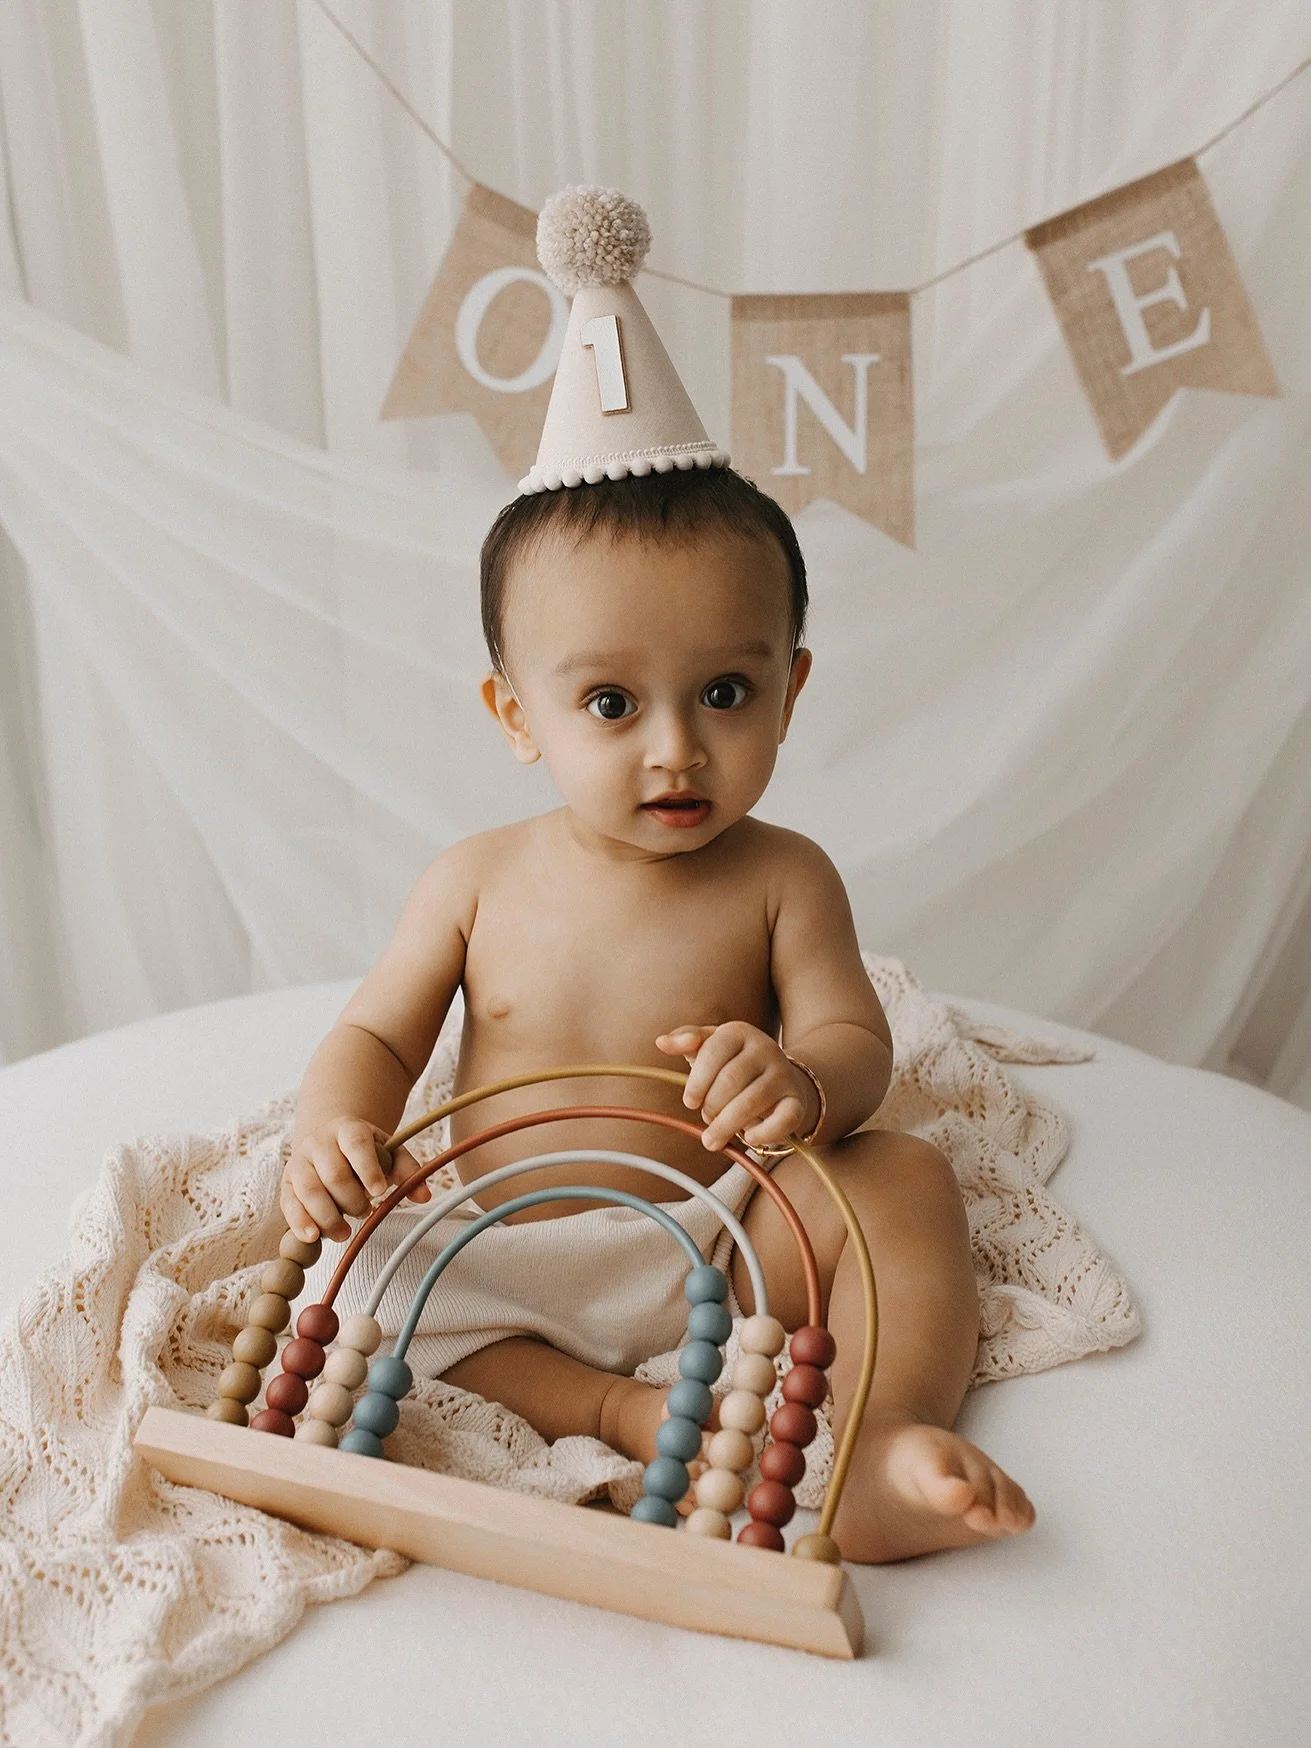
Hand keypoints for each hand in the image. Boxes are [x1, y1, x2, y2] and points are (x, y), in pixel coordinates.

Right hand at [281, 1117, 430, 1242]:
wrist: (329, 1140)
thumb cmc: (365, 1151)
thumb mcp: (388, 1151)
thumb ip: (407, 1170)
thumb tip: (424, 1195)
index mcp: (348, 1128)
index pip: (356, 1144)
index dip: (367, 1168)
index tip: (379, 1192)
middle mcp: (319, 1142)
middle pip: (333, 1174)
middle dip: (351, 1200)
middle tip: (365, 1212)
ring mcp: (299, 1162)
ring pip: (309, 1191)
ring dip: (329, 1217)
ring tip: (345, 1232)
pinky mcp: (287, 1183)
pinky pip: (289, 1204)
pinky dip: (300, 1222)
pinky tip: (314, 1236)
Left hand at [655, 1022, 818, 1151]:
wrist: (782, 1078)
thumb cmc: (735, 1064)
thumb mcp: (710, 1047)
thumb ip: (686, 1040)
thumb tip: (661, 1043)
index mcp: (739, 1032)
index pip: (713, 1051)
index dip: (697, 1081)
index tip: (690, 1102)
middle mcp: (766, 1049)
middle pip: (730, 1080)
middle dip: (711, 1106)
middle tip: (706, 1118)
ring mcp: (783, 1075)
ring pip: (751, 1102)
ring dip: (726, 1126)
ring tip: (713, 1139)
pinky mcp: (796, 1102)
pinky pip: (783, 1119)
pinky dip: (763, 1134)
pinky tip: (749, 1139)